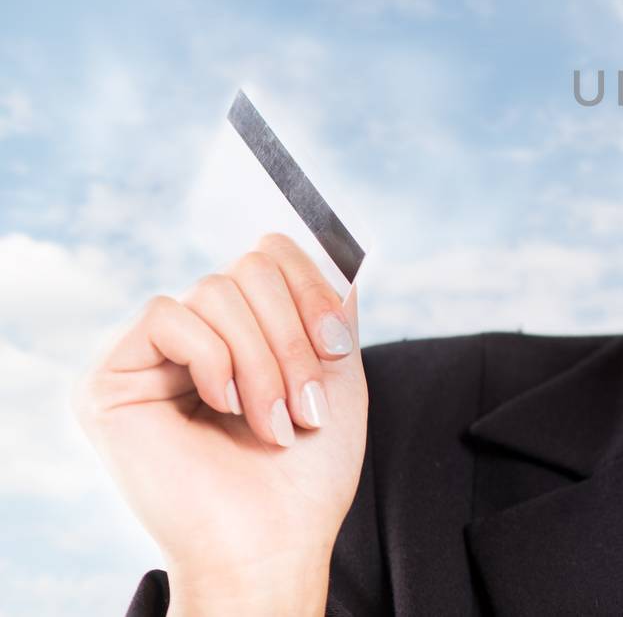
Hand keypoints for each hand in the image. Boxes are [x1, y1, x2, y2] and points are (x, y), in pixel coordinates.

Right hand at [74, 233, 367, 613]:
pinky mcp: (110, 380)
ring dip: (262, 359)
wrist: (273, 543)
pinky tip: (223, 407)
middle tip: (307, 404)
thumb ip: (330, 308)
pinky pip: (167, 315)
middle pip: (246, 267)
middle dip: (292, 334)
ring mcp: (149, 357)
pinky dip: (213, 359)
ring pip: (214, 290)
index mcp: (242, 332)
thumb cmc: (306, 473)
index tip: (338, 347)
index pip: (268, 254)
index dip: (311, 285)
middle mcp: (192, 337)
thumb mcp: (336, 373)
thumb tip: (337, 253)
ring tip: (275, 422)